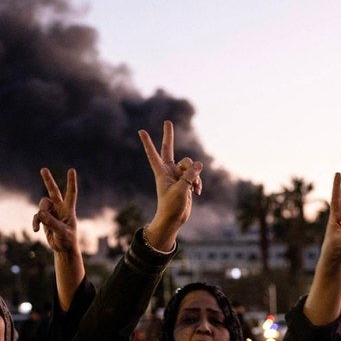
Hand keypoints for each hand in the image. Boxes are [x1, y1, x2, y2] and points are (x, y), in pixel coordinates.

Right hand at [32, 168, 78, 255]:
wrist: (63, 248)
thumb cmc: (67, 240)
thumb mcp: (61, 232)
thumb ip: (51, 222)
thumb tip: (40, 212)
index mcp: (68, 209)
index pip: (71, 193)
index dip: (71, 182)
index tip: (71, 170)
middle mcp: (60, 208)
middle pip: (53, 191)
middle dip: (48, 180)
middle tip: (43, 169)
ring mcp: (52, 212)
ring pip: (42, 205)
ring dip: (40, 213)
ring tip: (40, 224)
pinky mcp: (45, 218)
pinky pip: (37, 216)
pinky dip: (35, 222)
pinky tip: (35, 230)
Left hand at [138, 120, 201, 249]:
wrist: (174, 219)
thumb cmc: (172, 206)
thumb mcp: (182, 190)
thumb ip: (190, 175)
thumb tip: (199, 164)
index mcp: (161, 172)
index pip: (153, 154)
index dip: (148, 143)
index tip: (141, 131)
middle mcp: (168, 171)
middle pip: (169, 149)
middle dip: (169, 136)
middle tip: (167, 121)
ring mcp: (178, 175)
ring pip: (190, 165)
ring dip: (195, 175)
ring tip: (193, 189)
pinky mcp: (186, 181)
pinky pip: (196, 175)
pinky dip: (198, 182)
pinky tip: (198, 192)